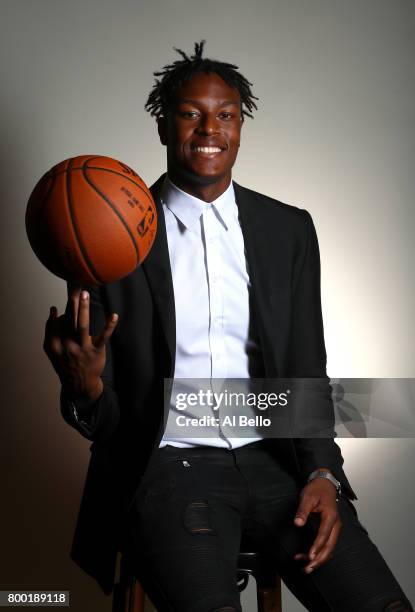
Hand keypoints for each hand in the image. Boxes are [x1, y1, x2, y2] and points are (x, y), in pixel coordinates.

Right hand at [43, 286, 118, 400]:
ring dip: (83, 309)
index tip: (68, 290)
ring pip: (82, 326)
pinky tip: (114, 316)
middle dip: (71, 301)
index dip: (63, 305)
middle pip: (69, 318)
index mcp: (56, 343)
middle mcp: (68, 344)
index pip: (58, 320)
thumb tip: (54, 309)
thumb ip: (51, 330)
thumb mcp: (52, 350)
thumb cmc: (66, 362)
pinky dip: (109, 326)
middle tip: (75, 282)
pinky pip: (103, 337)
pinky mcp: (97, 351)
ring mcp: (83, 347)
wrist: (79, 384)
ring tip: (84, 293)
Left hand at [293, 477, 341, 573]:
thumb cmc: (316, 490)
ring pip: (329, 549)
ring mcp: (334, 529)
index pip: (324, 535)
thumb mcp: (307, 497)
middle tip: (307, 569)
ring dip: (318, 559)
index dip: (317, 547)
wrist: (324, 484)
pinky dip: (318, 553)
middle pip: (330, 547)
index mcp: (330, 516)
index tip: (310, 557)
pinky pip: (326, 545)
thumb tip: (297, 524)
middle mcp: (335, 525)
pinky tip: (306, 556)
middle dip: (319, 559)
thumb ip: (302, 511)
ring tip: (306, 568)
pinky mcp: (330, 531)